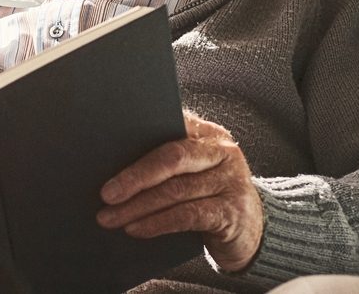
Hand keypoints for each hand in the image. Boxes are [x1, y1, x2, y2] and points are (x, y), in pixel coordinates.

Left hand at [96, 110, 263, 271]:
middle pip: (172, 158)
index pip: (170, 126)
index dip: (138, 135)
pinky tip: (136, 229)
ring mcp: (231, 181)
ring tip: (111, 218)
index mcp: (207, 134)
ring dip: (137, 206)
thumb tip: (114, 173)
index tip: (107, 146)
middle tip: (106, 194)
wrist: (252, 232)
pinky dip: (157, 223)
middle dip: (134, 177)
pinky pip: (188, 215)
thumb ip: (167, 164)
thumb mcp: (193, 173)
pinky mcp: (232, 212)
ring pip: (176, 190)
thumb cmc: (210, 197)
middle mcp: (223, 152)